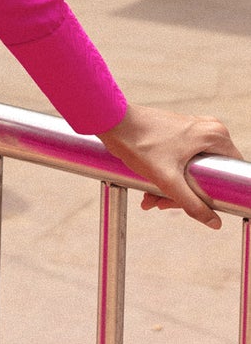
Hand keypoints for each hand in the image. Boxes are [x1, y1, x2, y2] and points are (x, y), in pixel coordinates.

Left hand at [99, 103, 242, 228]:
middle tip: (162, 204)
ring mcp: (192, 128)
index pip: (230, 171)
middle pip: (208, 172)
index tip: (196, 203)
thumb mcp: (168, 180)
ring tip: (151, 199)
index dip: (215, 192)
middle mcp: (208, 128)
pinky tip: (150, 188)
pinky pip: (181, 159)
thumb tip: (214, 222)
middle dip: (185, 193)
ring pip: (192, 168)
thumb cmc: (139, 144)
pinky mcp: (177, 131)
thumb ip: (192, 203)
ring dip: (173, 187)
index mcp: (215, 136)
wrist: (111, 121)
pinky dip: (168, 175)